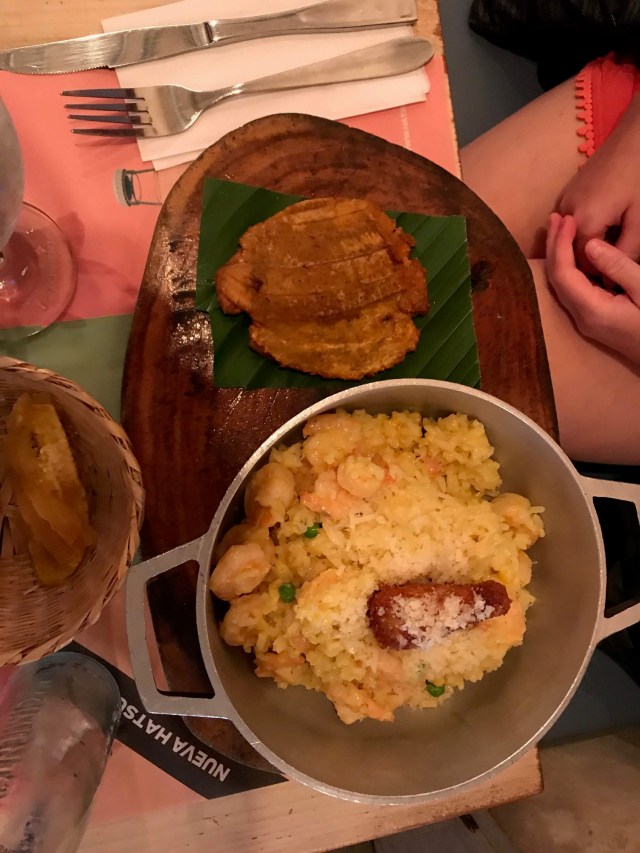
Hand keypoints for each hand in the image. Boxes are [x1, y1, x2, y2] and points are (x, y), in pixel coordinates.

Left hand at [546, 213, 639, 364]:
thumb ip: (618, 266)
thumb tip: (590, 244)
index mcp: (592, 311)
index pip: (563, 274)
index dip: (560, 244)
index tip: (566, 218)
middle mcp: (582, 318)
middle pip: (556, 280)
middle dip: (554, 247)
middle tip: (557, 217)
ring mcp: (586, 321)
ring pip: (562, 285)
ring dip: (559, 256)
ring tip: (561, 228)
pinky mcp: (593, 320)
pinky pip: (572, 290)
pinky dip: (569, 268)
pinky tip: (574, 251)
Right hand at [556, 94, 639, 271]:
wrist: (634, 135)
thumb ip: (626, 251)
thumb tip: (611, 278)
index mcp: (583, 223)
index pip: (583, 266)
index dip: (599, 278)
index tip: (614, 284)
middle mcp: (565, 214)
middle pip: (572, 254)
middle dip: (589, 265)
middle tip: (611, 271)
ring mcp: (563, 202)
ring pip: (568, 240)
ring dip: (584, 249)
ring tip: (606, 251)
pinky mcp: (567, 193)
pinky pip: (568, 224)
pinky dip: (579, 234)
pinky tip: (601, 232)